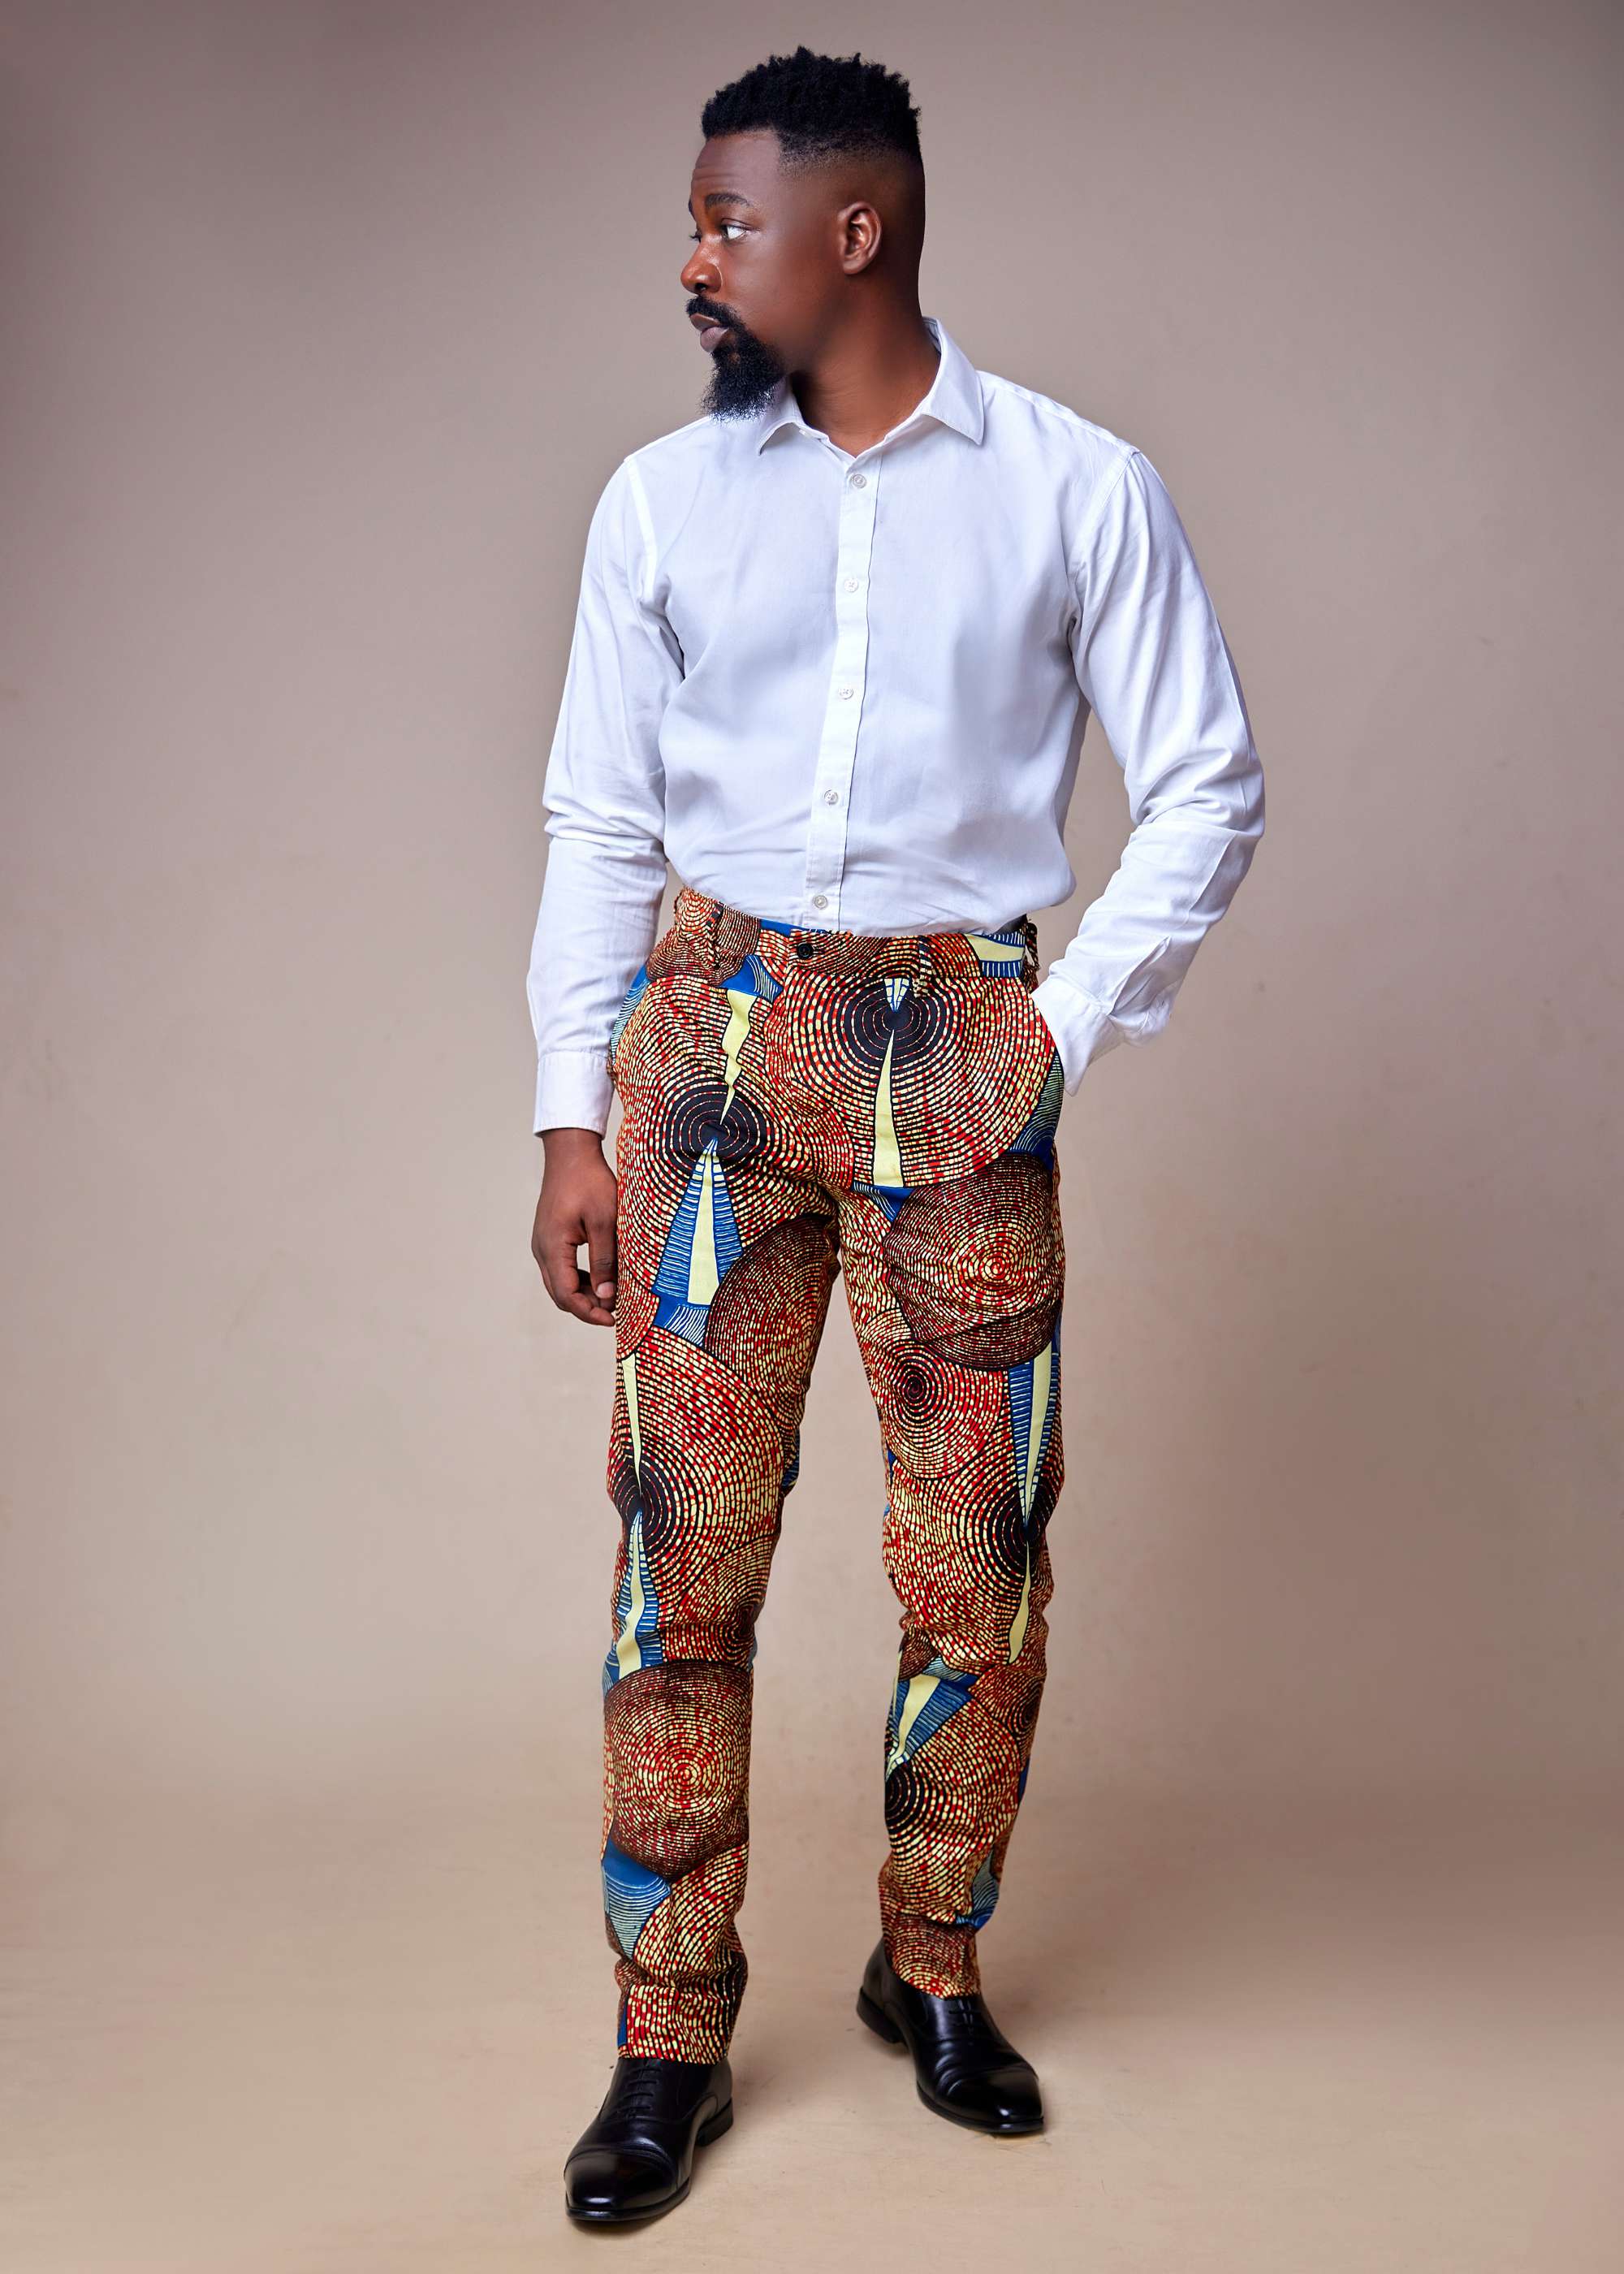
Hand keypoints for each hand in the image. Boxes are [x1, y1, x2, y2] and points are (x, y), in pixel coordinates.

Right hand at [533, 1128, 618, 1326]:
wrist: (571, 1153)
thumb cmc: (589, 1181)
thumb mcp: (605, 1221)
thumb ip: (605, 1260)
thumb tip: (607, 1296)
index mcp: (552, 1247)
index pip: (567, 1295)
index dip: (589, 1313)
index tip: (614, 1319)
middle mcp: (542, 1249)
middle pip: (560, 1294)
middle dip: (587, 1308)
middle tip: (616, 1312)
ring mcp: (542, 1244)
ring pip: (559, 1283)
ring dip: (583, 1294)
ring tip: (612, 1296)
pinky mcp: (549, 1238)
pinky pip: (560, 1269)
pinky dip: (579, 1279)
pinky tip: (600, 1278)